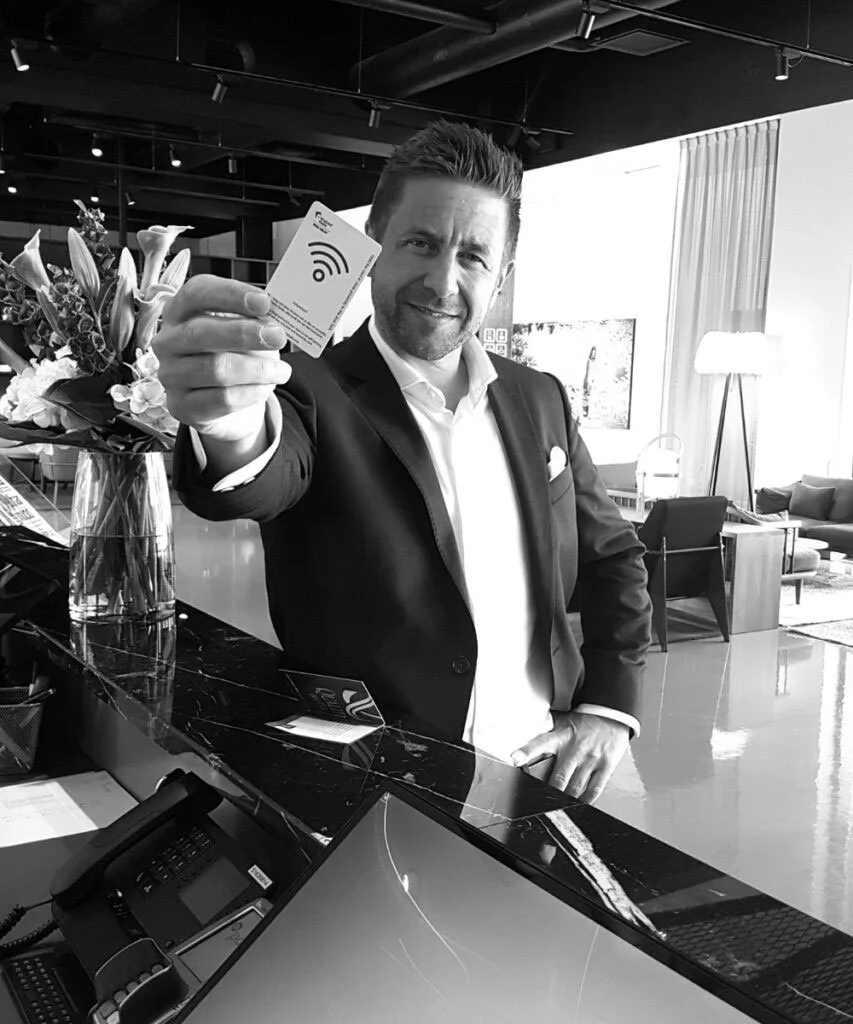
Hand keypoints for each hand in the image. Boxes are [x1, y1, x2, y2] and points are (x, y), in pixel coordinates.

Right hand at [153, 275, 291, 445]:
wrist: (230, 400)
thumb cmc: (236, 354)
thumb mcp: (246, 330)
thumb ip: (256, 320)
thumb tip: (275, 321)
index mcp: (179, 311)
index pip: (196, 293)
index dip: (230, 294)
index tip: (264, 301)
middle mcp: (167, 341)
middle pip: (200, 332)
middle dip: (244, 334)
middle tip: (277, 337)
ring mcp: (170, 375)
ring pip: (214, 370)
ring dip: (256, 369)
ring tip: (281, 370)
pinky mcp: (182, 406)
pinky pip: (221, 399)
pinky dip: (251, 392)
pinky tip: (267, 387)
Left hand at [510, 712, 629, 803]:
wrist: (612, 714)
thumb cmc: (585, 721)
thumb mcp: (563, 721)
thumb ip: (546, 729)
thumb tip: (524, 728)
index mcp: (561, 736)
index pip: (540, 743)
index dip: (526, 752)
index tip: (514, 759)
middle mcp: (575, 749)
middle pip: (558, 777)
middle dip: (549, 791)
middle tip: (542, 800)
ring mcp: (591, 759)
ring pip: (575, 787)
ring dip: (566, 799)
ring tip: (560, 805)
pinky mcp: (605, 766)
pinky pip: (594, 789)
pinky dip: (586, 799)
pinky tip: (580, 803)